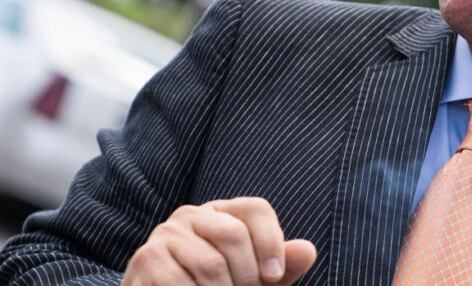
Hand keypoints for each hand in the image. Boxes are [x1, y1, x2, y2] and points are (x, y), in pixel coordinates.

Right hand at [123, 197, 316, 284]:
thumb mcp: (254, 280)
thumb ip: (282, 267)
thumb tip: (308, 251)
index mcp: (221, 212)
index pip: (255, 209)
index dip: (272, 243)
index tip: (275, 277)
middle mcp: (190, 215)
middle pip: (234, 235)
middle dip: (248, 276)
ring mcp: (165, 235)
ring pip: (211, 265)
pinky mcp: (147, 261)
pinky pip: (182, 283)